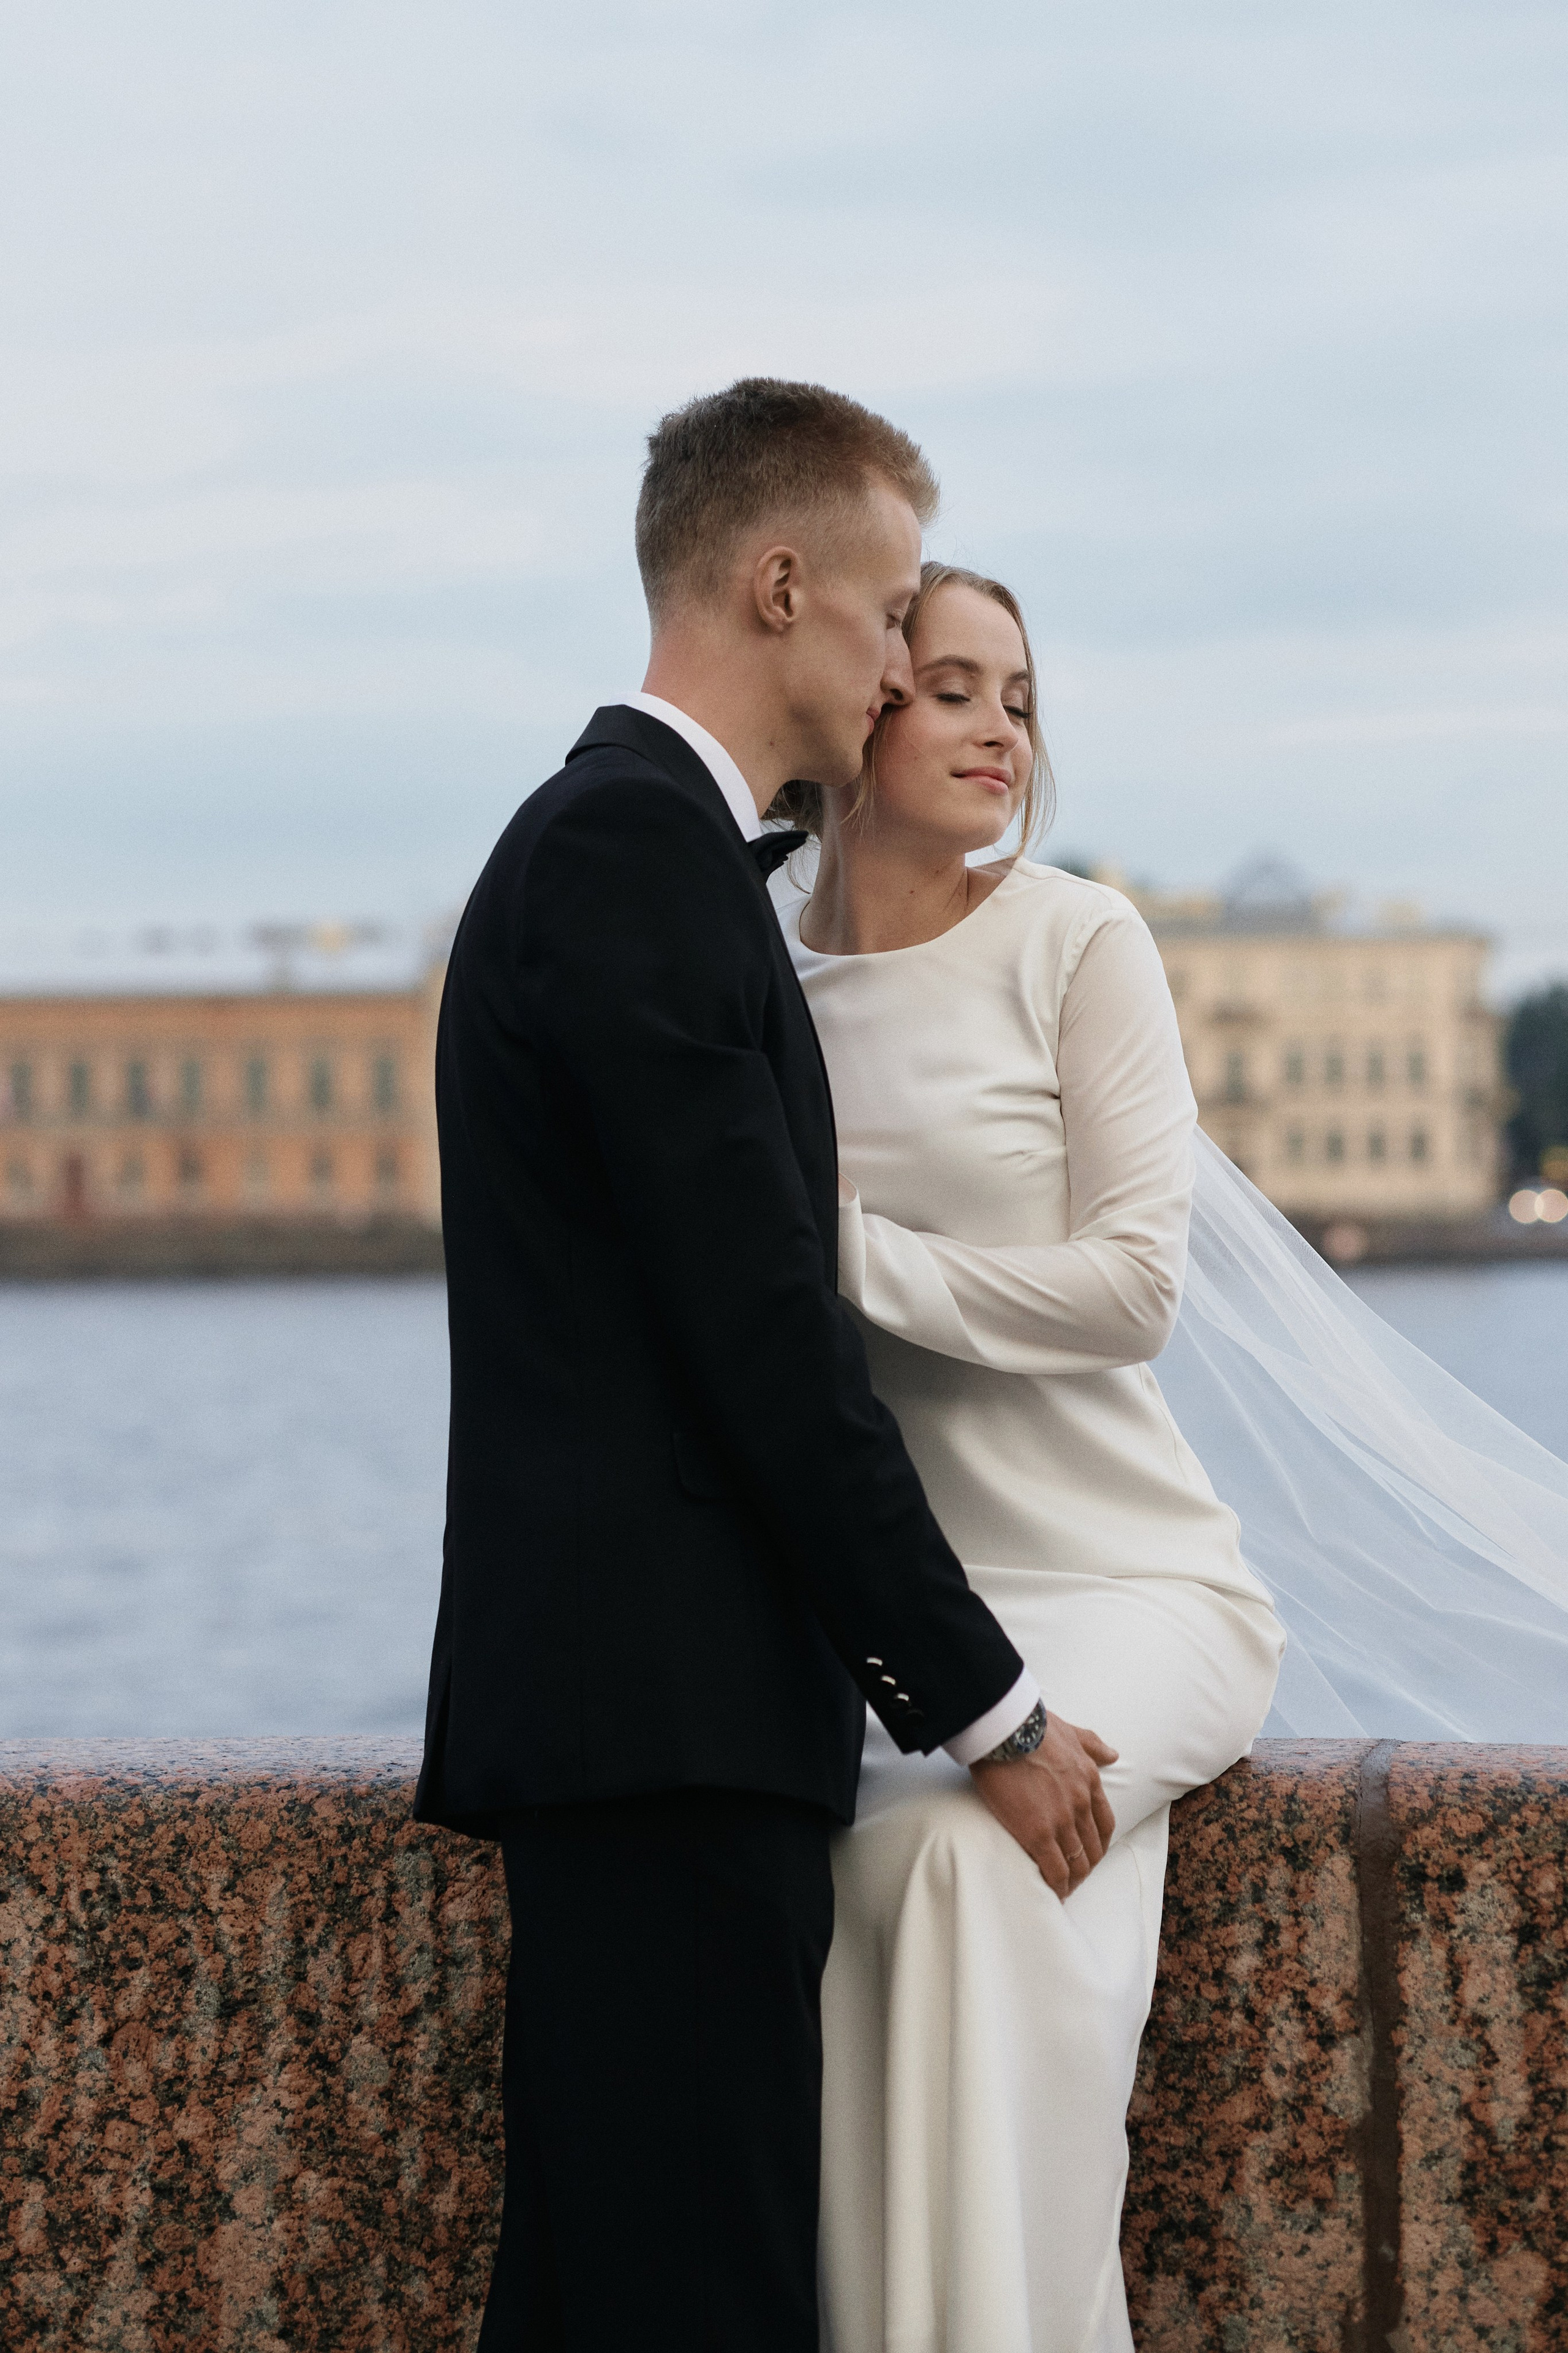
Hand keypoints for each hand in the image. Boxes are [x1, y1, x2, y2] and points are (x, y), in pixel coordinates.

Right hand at [970, 1714, 1118, 1898]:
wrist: (1006, 1730)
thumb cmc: (1033, 1726)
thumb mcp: (1071, 1732)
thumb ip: (1093, 1744)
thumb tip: (1113, 1754)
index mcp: (1090, 1782)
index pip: (1104, 1824)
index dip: (1099, 1843)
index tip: (1091, 1851)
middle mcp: (1081, 1805)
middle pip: (1093, 1847)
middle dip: (1086, 1865)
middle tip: (1075, 1874)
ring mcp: (1061, 1821)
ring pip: (1077, 1862)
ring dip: (1073, 1879)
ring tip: (1065, 1888)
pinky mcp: (1036, 1833)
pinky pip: (1054, 1869)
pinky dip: (1058, 1886)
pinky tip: (1055, 1892)